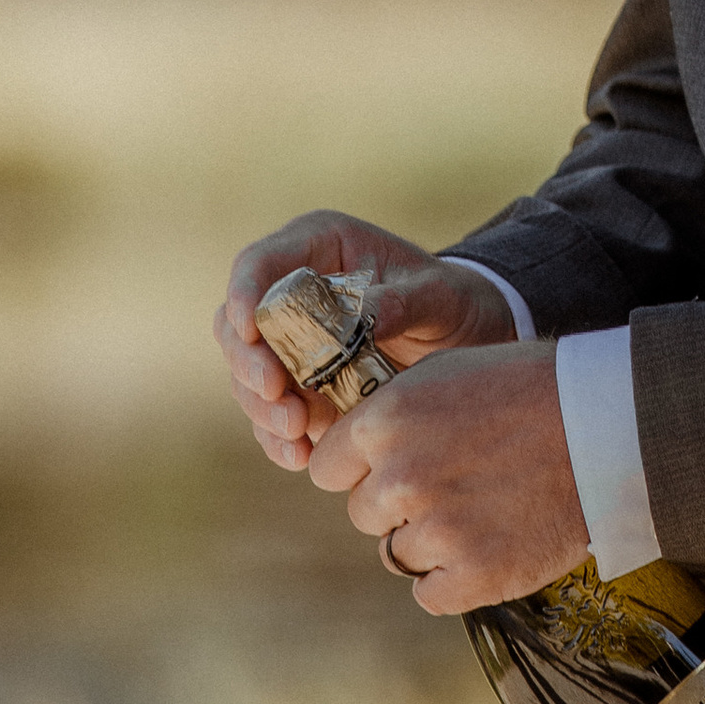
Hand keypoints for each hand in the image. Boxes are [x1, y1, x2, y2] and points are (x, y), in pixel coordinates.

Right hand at [215, 211, 518, 469]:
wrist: (465, 337)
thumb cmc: (450, 299)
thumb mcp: (438, 294)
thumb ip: (403, 301)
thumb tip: (364, 316)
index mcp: (317, 248)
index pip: (258, 264)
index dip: (244, 293)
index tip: (249, 328)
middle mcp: (291, 293)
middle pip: (240, 327)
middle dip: (250, 363)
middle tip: (276, 392)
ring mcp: (290, 344)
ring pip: (248, 376)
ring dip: (263, 407)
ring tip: (297, 430)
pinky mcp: (298, 389)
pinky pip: (271, 414)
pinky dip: (278, 437)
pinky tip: (299, 455)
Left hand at [312, 342, 590, 612]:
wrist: (608, 427)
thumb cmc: (531, 389)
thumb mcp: (447, 373)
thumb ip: (391, 413)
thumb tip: (354, 449)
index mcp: (386, 421)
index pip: (326, 467)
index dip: (359, 467)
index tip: (392, 463)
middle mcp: (400, 478)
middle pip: (362, 513)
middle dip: (397, 502)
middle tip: (453, 481)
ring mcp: (436, 532)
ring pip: (396, 553)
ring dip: (429, 539)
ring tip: (482, 507)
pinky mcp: (473, 576)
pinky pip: (430, 594)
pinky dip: (455, 578)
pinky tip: (490, 542)